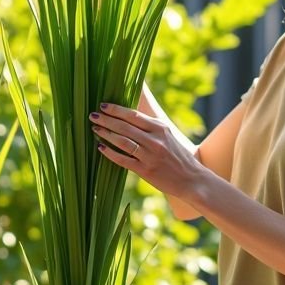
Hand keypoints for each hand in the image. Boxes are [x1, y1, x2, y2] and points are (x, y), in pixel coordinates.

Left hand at [90, 102, 208, 201]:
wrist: (192, 179)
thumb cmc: (177, 156)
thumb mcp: (167, 136)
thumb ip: (150, 127)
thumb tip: (128, 116)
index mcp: (160, 128)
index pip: (134, 115)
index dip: (116, 109)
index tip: (103, 105)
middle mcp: (155, 140)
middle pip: (125, 126)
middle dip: (106, 120)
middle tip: (92, 115)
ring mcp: (150, 156)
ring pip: (122, 141)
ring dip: (106, 134)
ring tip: (95, 129)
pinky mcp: (145, 170)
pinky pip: (123, 159)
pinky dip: (110, 153)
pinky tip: (100, 147)